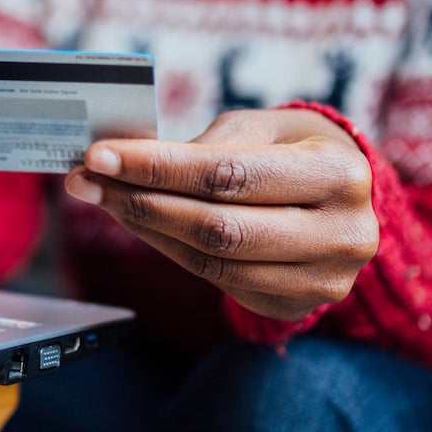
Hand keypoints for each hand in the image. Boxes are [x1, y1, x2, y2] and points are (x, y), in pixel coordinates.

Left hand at [63, 109, 377, 320]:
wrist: (347, 198)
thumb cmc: (294, 149)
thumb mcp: (265, 126)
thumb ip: (208, 145)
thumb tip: (126, 164)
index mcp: (339, 174)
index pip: (230, 174)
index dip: (158, 168)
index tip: (99, 155)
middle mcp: (342, 234)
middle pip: (219, 226)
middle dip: (141, 201)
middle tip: (84, 180)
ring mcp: (323, 279)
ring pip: (213, 261)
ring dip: (146, 229)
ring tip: (104, 199)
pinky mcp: (297, 305)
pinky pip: (218, 282)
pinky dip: (170, 250)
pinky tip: (140, 224)